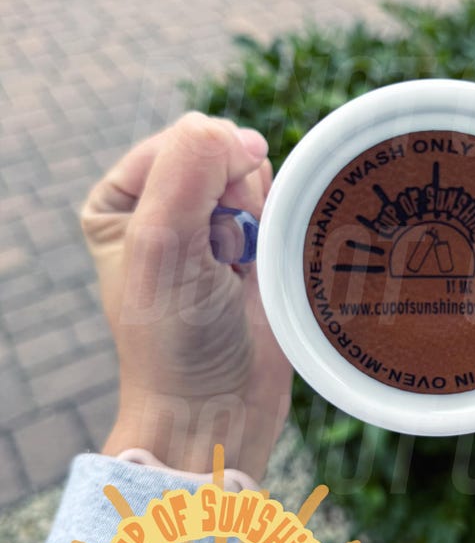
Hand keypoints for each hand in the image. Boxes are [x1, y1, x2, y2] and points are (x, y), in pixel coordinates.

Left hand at [80, 112, 292, 478]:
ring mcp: (213, 229)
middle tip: (226, 256)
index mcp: (124, 199)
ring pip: (258, 182)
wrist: (219, 405)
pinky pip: (281, 211)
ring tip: (241, 268)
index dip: (211, 172)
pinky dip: (281, 233)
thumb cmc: (176, 338)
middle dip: (236, 200)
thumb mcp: (163, 244)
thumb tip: (244, 137)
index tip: (215, 231)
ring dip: (259, 220)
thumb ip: (191, 170)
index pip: (182, 139)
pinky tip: (263, 269)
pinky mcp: (253, 251)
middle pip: (224, 156)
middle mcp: (166, 208)